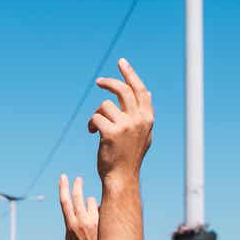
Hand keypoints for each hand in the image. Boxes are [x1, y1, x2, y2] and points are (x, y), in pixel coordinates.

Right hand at [58, 174, 99, 239]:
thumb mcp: (69, 238)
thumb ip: (69, 222)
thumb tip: (71, 207)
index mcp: (70, 225)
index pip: (64, 201)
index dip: (63, 187)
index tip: (63, 177)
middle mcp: (81, 221)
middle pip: (78, 195)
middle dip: (77, 184)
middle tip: (78, 179)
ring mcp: (94, 220)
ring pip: (90, 200)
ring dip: (90, 204)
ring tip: (92, 216)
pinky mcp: (104, 220)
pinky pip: (100, 207)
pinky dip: (99, 211)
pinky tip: (101, 222)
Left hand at [88, 58, 152, 182]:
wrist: (122, 177)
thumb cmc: (130, 156)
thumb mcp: (143, 133)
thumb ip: (144, 113)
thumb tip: (149, 92)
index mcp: (147, 118)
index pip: (139, 90)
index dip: (130, 74)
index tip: (121, 62)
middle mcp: (139, 120)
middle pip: (123, 90)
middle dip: (109, 82)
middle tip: (98, 81)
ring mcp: (125, 127)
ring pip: (105, 105)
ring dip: (97, 114)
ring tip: (96, 126)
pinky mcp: (110, 133)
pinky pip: (96, 117)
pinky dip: (91, 124)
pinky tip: (92, 132)